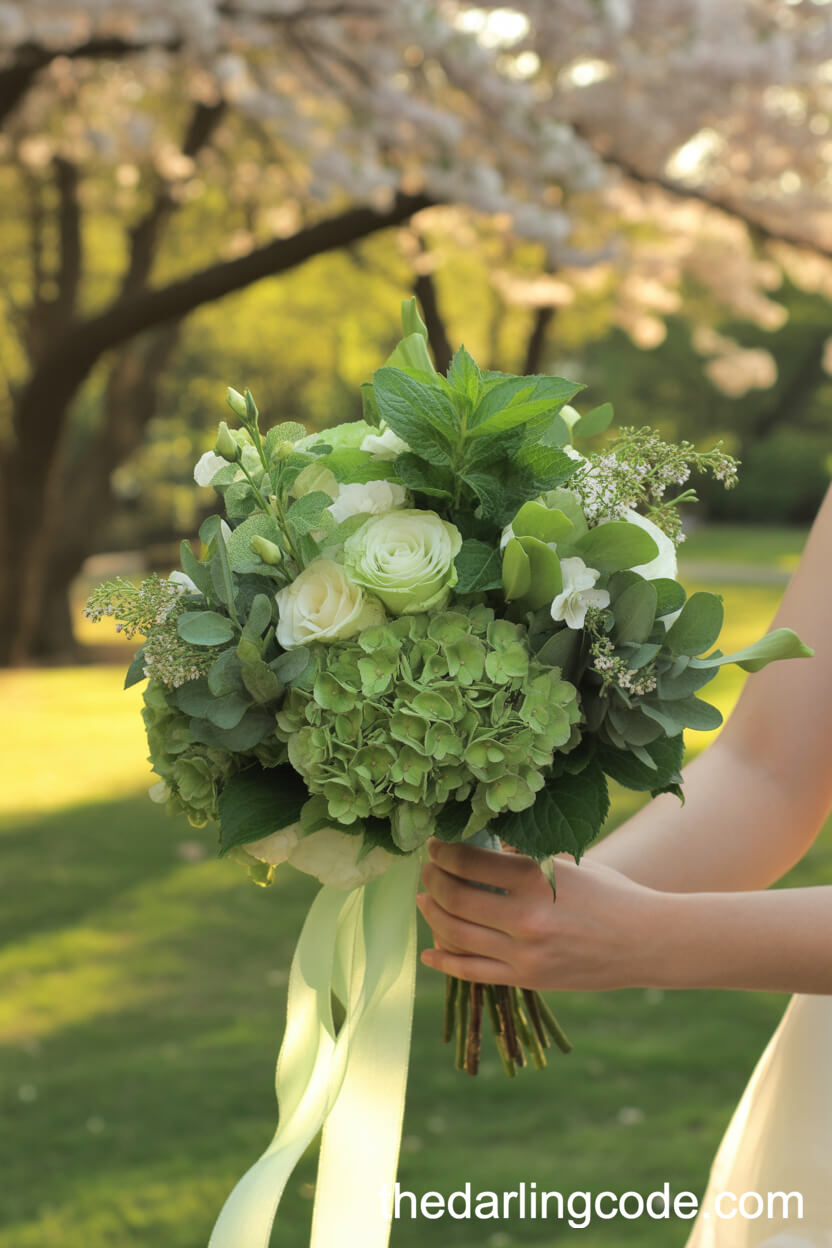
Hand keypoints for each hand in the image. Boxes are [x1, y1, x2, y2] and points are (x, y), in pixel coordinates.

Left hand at [417, 837, 668, 990]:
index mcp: (535, 879)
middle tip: (426, 870)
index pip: (469, 862)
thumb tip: (484, 845)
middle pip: (455, 897)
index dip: (442, 853)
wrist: (646, 942)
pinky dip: (445, 962)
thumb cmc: (610, 894)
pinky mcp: (527, 979)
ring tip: (424, 900)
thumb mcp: (567, 864)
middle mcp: (525, 917)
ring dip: (432, 915)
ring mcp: (524, 953)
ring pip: (456, 935)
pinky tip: (430, 950)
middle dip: (432, 881)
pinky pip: (473, 972)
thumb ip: (524, 857)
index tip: (433, 846)